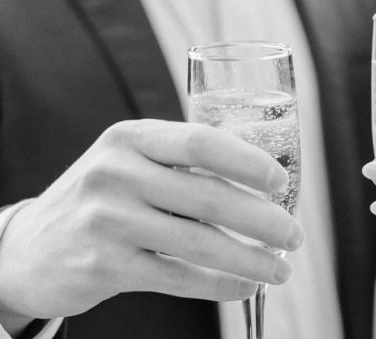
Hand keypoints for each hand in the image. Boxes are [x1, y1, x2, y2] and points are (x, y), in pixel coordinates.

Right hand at [0, 119, 302, 321]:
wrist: (30, 249)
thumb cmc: (103, 200)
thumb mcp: (129, 164)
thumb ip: (182, 164)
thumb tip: (264, 184)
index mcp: (131, 138)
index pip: (201, 142)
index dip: (249, 162)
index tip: (282, 182)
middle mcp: (116, 173)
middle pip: (209, 197)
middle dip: (264, 220)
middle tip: (295, 235)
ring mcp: (107, 220)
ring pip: (200, 243)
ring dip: (252, 259)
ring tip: (281, 270)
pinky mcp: (105, 265)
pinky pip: (179, 278)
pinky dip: (221, 285)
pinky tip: (245, 288)